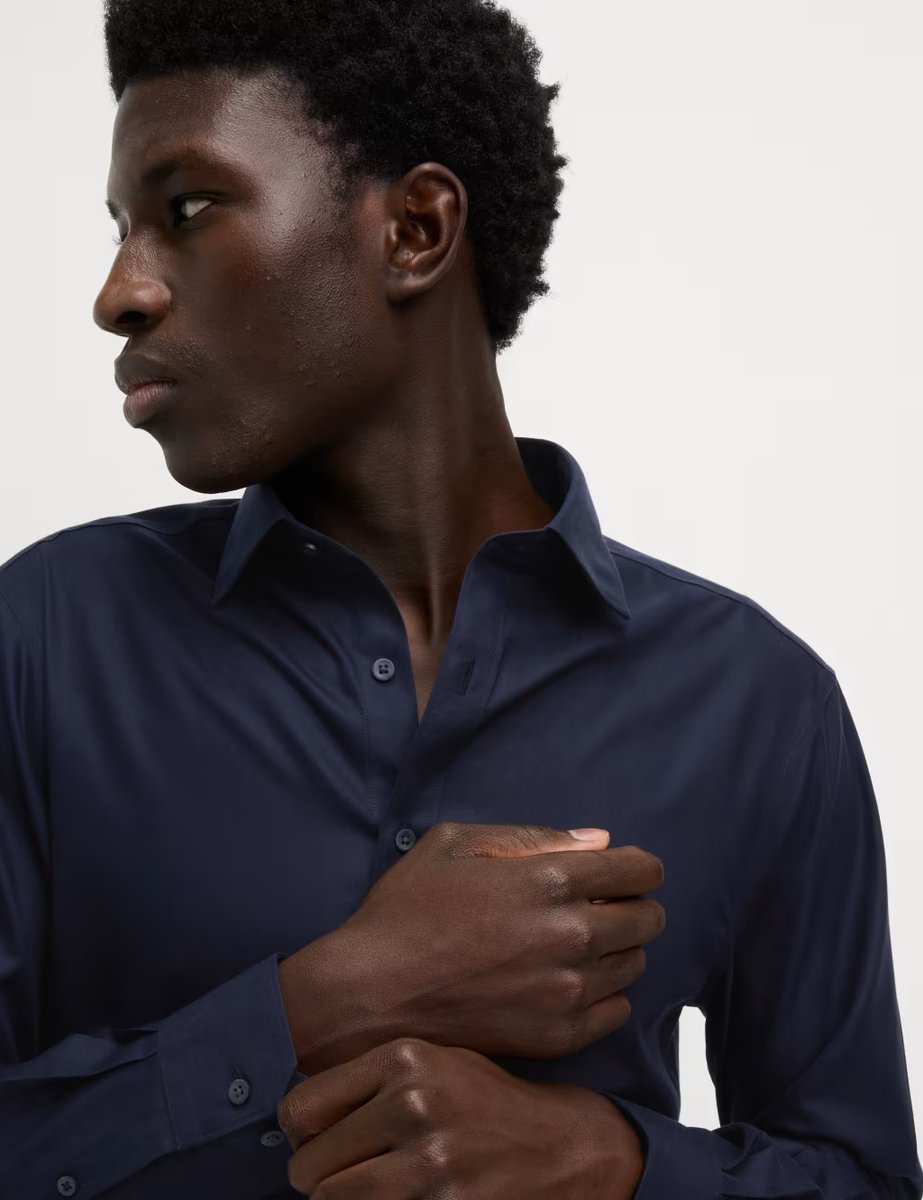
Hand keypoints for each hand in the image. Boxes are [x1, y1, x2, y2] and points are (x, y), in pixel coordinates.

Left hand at [277, 1035, 643, 1198]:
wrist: (566, 1146)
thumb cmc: (489, 1103)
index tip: (313, 1142)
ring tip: (368, 1190)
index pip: (300, 1108)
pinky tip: (402, 1199)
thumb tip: (296, 1117)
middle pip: (309, 1166)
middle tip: (342, 1176)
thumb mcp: (436, 1064)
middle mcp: (413, 1105)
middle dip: (317, 1178)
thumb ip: (371, 1081)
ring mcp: (431, 1162)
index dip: (298, 1135)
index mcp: (404, 1059)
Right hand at [282, 821, 664, 1072]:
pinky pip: (616, 1011)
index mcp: (549, 880)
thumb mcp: (455, 844)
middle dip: (633, 905)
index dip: (639, 866)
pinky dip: (604, 994)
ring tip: (577, 946)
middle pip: (649, 918)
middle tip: (601, 907)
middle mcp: (569, 934)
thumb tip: (599, 841)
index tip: (626, 871)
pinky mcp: (557, 1036)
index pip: (640, 869)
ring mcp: (566, 990)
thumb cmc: (407, 911)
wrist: (370, 993)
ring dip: (618, 950)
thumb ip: (532, 837)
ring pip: (635, 964)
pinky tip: (566, 982)